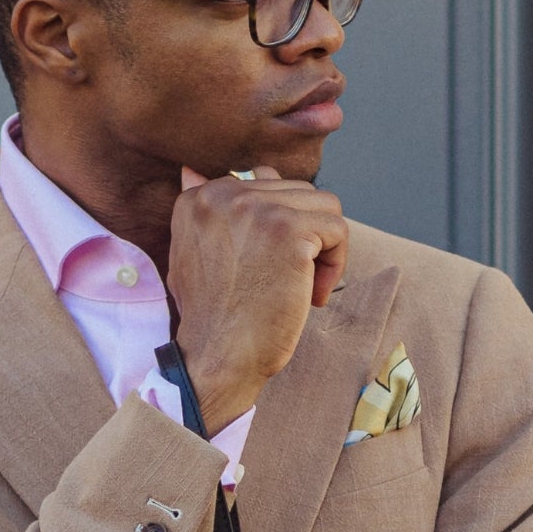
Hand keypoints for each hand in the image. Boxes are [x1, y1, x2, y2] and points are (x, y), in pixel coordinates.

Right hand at [167, 165, 347, 432]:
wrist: (215, 359)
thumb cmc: (213, 319)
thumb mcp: (194, 255)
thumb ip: (209, 214)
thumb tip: (207, 172)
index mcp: (199, 196)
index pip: (266, 185)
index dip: (278, 230)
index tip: (265, 270)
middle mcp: (223, 192)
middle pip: (298, 192)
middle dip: (305, 239)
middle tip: (287, 285)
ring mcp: (257, 209)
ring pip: (323, 206)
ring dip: (323, 249)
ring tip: (304, 288)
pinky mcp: (289, 232)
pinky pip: (338, 229)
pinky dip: (336, 266)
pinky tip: (314, 297)